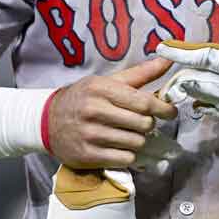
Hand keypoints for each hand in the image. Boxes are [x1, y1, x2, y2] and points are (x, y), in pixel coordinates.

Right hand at [46, 58, 178, 168]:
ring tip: (128, 134)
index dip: (163, 108)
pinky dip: (127, 155)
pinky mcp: (87, 156)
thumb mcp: (106, 81)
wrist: (47, 121)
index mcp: (101, 89)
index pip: (143, 102)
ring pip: (136, 143)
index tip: (171, 112)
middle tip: (141, 122)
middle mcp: (94, 111)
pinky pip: (124, 159)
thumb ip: (139, 73)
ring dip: (138, 140)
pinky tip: (119, 147)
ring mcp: (90, 135)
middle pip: (143, 124)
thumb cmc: (83, 98)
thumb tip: (168, 59)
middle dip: (148, 124)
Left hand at [156, 0, 218, 144]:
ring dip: (195, 95)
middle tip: (167, 70)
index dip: (181, 53)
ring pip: (213, 104)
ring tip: (180, 88)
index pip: (205, 59)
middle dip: (183, 77)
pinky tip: (207, 106)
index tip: (162, 46)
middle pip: (203, 85)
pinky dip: (215, 110)